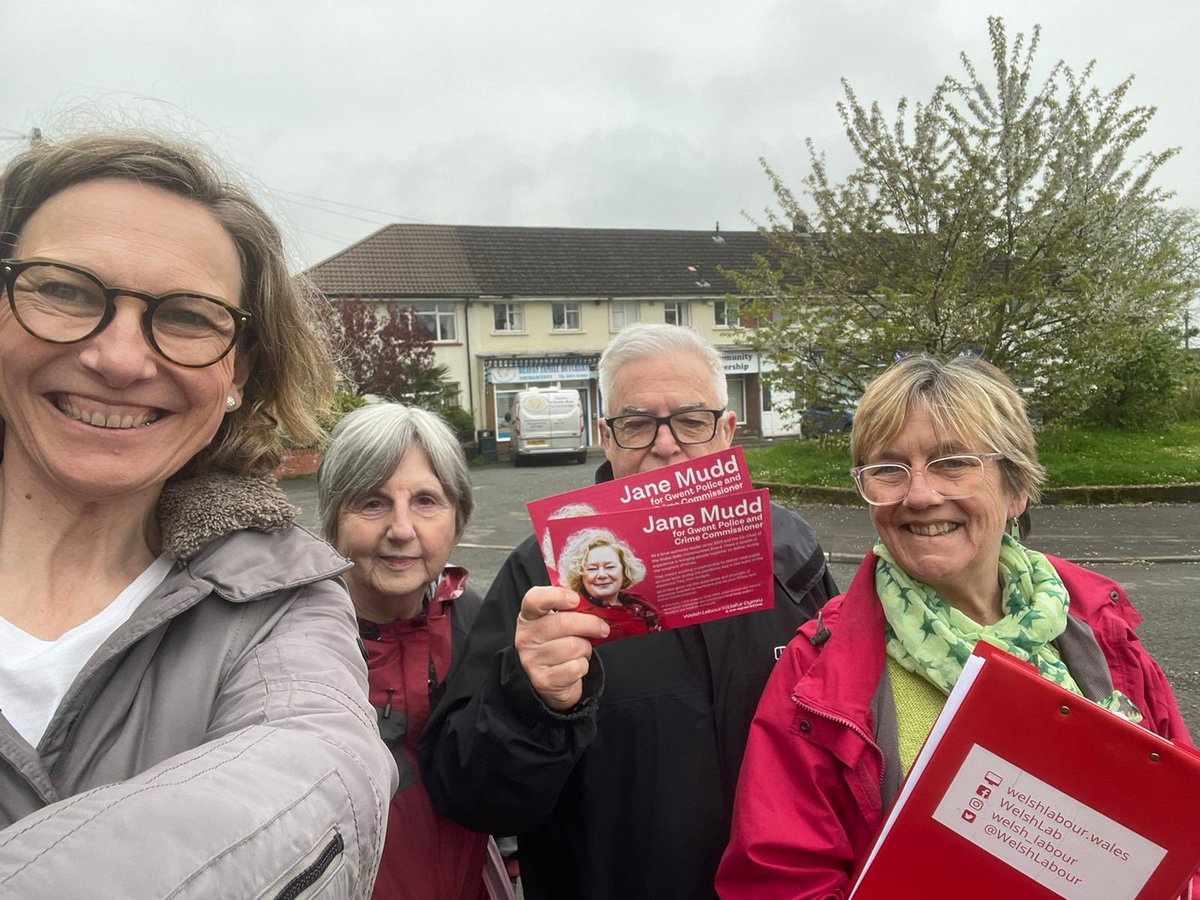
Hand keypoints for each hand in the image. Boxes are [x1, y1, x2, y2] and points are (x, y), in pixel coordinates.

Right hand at [515, 587, 608, 710]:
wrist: (550, 681)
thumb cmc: (558, 644)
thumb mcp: (557, 623)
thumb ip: (570, 611)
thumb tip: (597, 605)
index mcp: (528, 617)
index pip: (535, 599)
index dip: (557, 596)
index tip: (575, 600)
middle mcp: (526, 637)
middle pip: (563, 623)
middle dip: (590, 624)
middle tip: (602, 628)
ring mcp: (532, 660)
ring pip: (574, 646)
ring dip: (586, 649)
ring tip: (580, 651)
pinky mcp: (543, 680)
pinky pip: (576, 667)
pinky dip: (583, 666)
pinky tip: (575, 665)